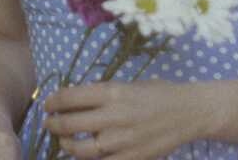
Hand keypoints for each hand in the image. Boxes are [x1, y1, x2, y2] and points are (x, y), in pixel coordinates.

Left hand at [42, 80, 213, 159]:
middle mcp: (115, 115)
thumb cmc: (158, 94)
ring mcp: (123, 140)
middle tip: (48, 123)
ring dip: (65, 145)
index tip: (47, 104)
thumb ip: (101, 95)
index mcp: (112, 92)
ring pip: (80, 149)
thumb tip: (71, 103)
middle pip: (69, 124)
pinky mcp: (133, 158)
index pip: (70, 98)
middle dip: (52, 124)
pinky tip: (83, 156)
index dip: (53, 102)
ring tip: (62, 141)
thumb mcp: (127, 85)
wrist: (190, 112)